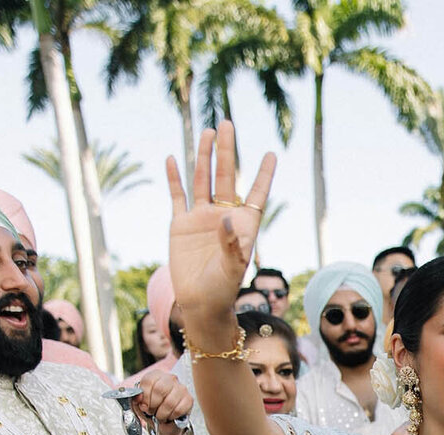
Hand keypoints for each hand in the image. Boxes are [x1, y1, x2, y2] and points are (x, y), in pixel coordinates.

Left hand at [131, 372, 193, 434]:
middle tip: (151, 412)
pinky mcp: (189, 399)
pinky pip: (178, 410)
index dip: (144, 396)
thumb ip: (136, 399)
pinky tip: (169, 416)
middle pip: (160, 389)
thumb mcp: (140, 403)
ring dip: (162, 414)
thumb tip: (138, 398)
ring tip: (160, 416)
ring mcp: (181, 388)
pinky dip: (171, 416)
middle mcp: (170, 379)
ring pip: (169, 402)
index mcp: (156, 375)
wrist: (166, 421)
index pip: (149, 381)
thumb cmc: (154, 409)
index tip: (143, 406)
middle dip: (153, 405)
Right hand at [166, 121, 275, 337]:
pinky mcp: (180, 224)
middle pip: (226, 177)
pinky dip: (174, 178)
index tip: (271, 154)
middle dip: (227, 151)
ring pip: (202, 180)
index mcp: (243, 225)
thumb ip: (231, 243)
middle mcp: (223, 216)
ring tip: (207, 132)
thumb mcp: (232, 267)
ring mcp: (201, 218)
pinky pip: (177, 196)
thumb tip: (227, 217)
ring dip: (203, 156)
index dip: (262, 175)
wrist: (200, 302)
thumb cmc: (223, 289)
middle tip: (227, 123)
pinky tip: (172, 158)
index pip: (255, 194)